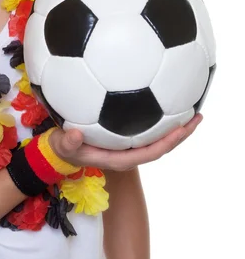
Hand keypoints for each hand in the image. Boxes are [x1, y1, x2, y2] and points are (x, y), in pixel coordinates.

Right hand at [49, 113, 202, 171]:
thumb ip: (67, 142)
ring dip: (175, 126)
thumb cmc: (63, 147)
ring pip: (157, 137)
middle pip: (161, 145)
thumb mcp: (61, 145)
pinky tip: (166, 100)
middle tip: (197, 116)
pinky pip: (148, 128)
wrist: (62, 149)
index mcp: (119, 158)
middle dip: (180, 133)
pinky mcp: (125, 136)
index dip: (167, 142)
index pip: (149, 152)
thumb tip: (74, 134)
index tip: (181, 129)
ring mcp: (128, 145)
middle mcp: (128, 152)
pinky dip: (160, 116)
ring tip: (190, 109)